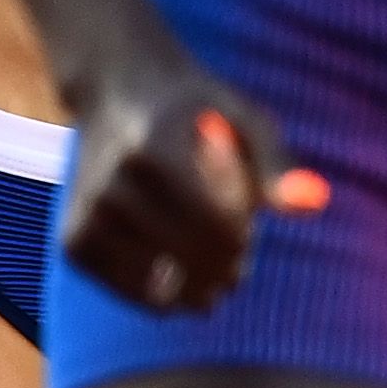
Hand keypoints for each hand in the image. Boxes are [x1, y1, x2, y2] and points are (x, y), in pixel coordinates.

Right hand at [57, 22, 289, 316]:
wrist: (118, 92)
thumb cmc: (197, 113)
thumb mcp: (244, 121)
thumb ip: (278, 165)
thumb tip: (313, 206)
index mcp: (153, 149)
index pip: (218, 227)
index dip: (243, 237)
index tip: (246, 227)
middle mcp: (112, 183)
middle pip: (194, 260)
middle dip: (227, 266)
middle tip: (233, 255)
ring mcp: (88, 215)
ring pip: (167, 287)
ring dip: (199, 284)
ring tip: (203, 256)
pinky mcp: (73, 243)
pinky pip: (136, 296)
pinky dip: (164, 292)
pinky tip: (172, 266)